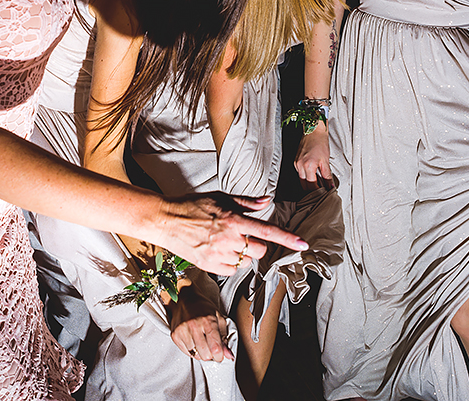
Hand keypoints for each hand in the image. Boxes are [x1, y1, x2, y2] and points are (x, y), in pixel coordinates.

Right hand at [157, 193, 307, 275]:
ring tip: (226, 242)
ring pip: (246, 261)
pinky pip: (232, 270)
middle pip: (260, 250)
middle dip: (257, 245)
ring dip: (243, 254)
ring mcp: (218, 254)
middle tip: (242, 235)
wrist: (166, 220)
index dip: (287, 238)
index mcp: (233, 220)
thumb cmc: (193, 205)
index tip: (303, 244)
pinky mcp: (209, 266)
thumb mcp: (221, 197)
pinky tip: (219, 251)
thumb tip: (267, 201)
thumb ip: (247, 202)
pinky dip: (231, 263)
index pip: (267, 231)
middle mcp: (228, 239)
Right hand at [170, 287, 233, 361]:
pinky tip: (194, 340)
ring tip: (202, 340)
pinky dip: (192, 350)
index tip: (220, 354)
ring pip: (196, 355)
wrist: (186, 298)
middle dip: (211, 354)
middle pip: (205, 355)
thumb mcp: (219, 318)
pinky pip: (186, 353)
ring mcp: (183, 331)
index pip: (215, 348)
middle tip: (211, 346)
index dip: (220, 355)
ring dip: (201, 352)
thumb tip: (229, 355)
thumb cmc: (203, 308)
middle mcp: (194, 326)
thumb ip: (225, 338)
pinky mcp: (175, 335)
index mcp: (208, 321)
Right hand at [295, 124, 334, 190]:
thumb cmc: (320, 142)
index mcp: (308, 166)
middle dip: (312, 190)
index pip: (312, 185)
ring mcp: (296, 163)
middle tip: (320, 192)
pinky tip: (312, 175)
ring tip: (317, 185)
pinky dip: (306, 176)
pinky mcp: (295, 161)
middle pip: (304, 184)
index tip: (323, 193)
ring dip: (308, 183)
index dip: (318, 191)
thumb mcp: (326, 160)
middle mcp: (300, 165)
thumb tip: (330, 186)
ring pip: (301, 179)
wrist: (313, 131)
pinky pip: (300, 173)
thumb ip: (327, 175)